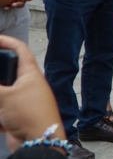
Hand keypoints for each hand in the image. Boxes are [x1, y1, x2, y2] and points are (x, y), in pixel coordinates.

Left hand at [0, 0, 31, 8]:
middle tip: (12, 4)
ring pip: (20, 4)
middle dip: (18, 3)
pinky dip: (12, 6)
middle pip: (23, 1)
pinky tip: (6, 7)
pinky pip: (17, 5)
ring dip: (15, 6)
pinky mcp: (21, 1)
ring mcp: (24, 0)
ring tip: (9, 6)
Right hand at [0, 36, 65, 151]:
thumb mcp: (5, 97)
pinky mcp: (18, 114)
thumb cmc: (29, 114)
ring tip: (1, 107)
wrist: (40, 142)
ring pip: (3, 92)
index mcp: (30, 73)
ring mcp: (24, 100)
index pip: (20, 49)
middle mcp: (29, 84)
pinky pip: (3, 109)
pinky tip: (2, 121)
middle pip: (7, 72)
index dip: (8, 41)